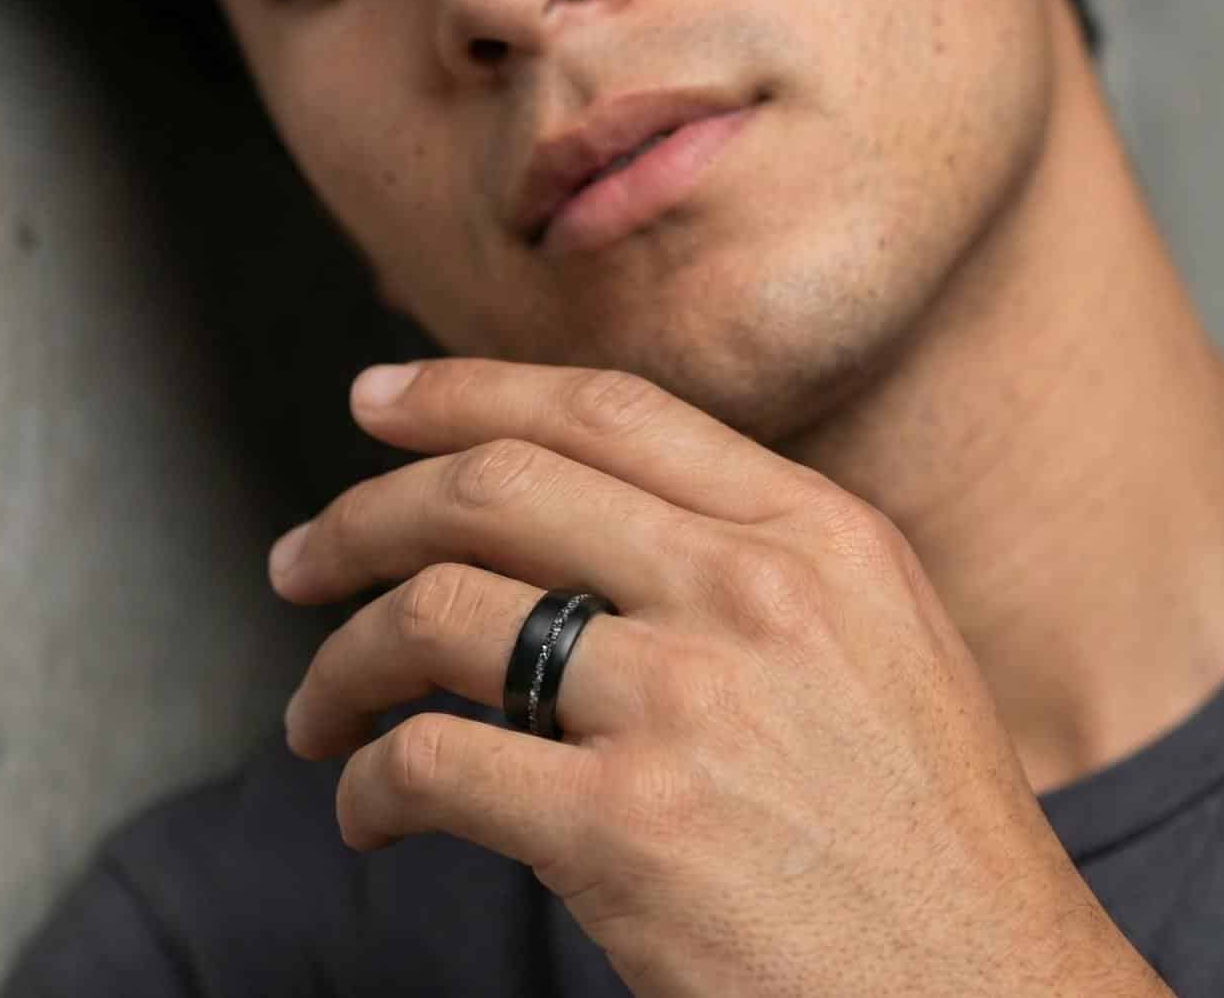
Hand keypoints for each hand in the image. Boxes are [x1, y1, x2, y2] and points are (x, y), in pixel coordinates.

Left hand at [270, 360, 1171, 997]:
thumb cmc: (921, 830)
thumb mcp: (873, 634)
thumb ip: (744, 547)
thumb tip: (574, 502)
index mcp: (814, 529)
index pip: (604, 409)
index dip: (466, 390)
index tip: (377, 402)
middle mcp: (750, 590)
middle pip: (496, 487)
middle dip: (365, 513)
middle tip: (302, 557)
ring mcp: (688, 704)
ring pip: (439, 611)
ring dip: (343, 656)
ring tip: (315, 708)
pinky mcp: (630, 833)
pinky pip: (434, 763)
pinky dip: (370, 783)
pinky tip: (371, 810)